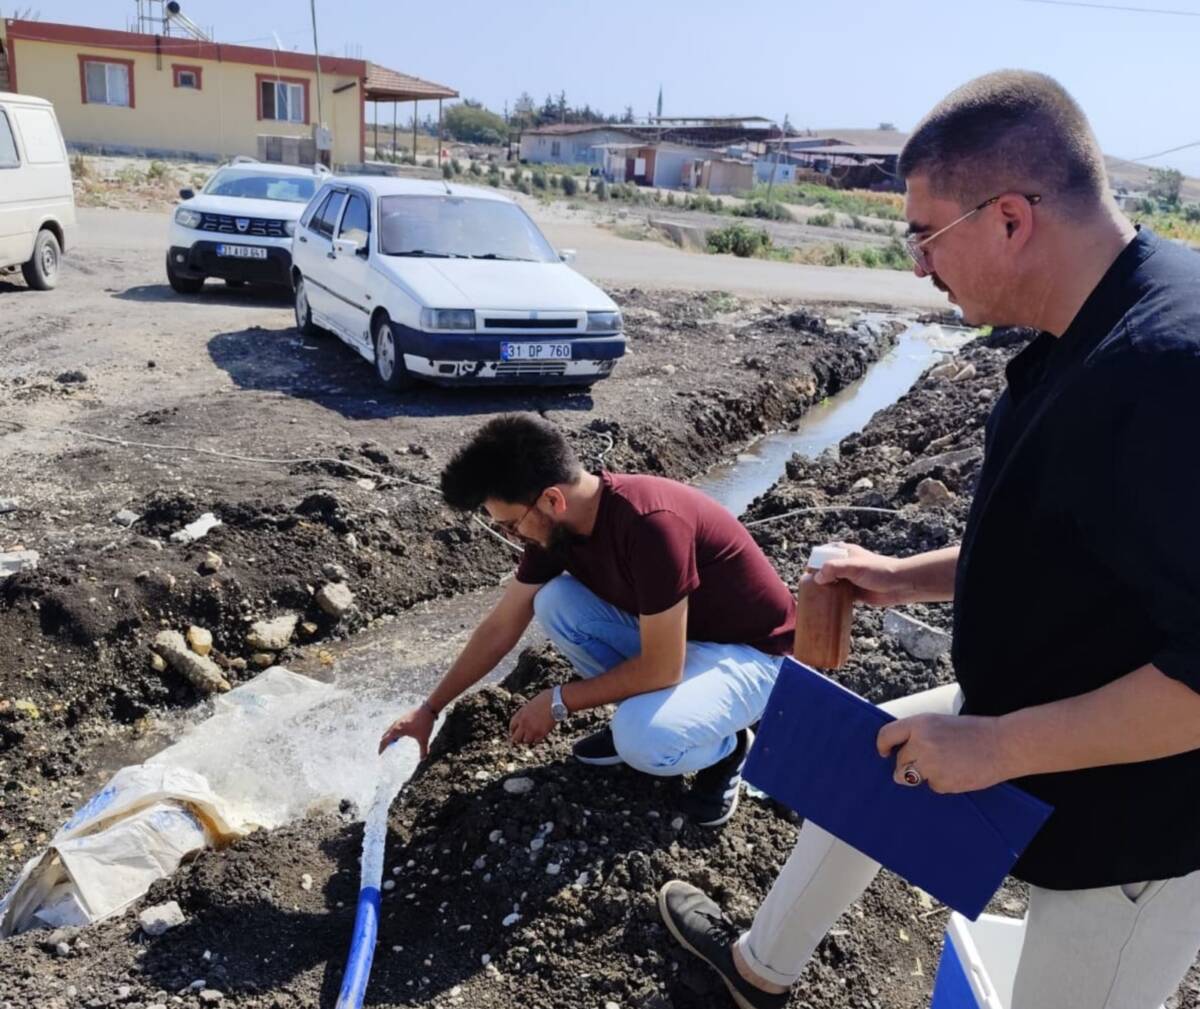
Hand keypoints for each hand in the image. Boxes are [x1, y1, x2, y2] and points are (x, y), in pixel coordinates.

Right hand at [378, 703, 435, 757]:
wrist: (428, 709)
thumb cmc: (424, 723)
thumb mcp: (424, 738)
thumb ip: (423, 750)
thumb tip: (423, 759)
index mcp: (397, 730)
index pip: (385, 741)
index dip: (381, 748)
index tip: (379, 754)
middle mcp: (396, 725)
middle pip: (385, 735)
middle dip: (383, 743)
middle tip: (383, 751)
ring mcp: (399, 720)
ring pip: (389, 730)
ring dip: (388, 737)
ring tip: (390, 745)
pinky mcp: (403, 718)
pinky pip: (394, 727)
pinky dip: (393, 733)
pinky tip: (398, 737)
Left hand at [509, 688, 555, 746]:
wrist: (557, 702)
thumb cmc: (547, 699)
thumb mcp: (532, 703)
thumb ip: (527, 712)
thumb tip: (528, 718)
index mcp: (521, 714)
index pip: (512, 726)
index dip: (513, 730)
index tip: (515, 732)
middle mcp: (524, 723)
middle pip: (516, 738)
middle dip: (518, 738)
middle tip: (521, 738)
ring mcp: (532, 729)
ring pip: (526, 741)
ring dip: (528, 739)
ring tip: (532, 736)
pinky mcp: (541, 733)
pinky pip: (536, 741)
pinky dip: (537, 739)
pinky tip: (539, 735)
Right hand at [814, 543, 909, 606]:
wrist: (899, 585)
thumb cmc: (879, 571)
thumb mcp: (854, 566)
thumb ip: (834, 569)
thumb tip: (816, 578)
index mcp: (843, 552)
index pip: (821, 554)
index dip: (812, 563)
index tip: (806, 575)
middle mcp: (844, 564)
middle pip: (824, 570)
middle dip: (815, 579)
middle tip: (807, 590)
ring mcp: (849, 579)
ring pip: (831, 584)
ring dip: (823, 591)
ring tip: (813, 600)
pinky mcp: (854, 592)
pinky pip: (838, 596)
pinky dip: (832, 600)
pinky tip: (826, 607)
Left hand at [876, 713, 1011, 793]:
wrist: (1003, 745)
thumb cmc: (974, 732)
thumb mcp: (941, 723)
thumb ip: (919, 734)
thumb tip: (899, 752)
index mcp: (920, 724)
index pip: (887, 735)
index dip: (883, 746)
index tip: (884, 753)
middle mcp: (921, 743)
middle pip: (900, 761)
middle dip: (910, 763)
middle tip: (932, 759)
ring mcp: (931, 764)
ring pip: (911, 777)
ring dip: (923, 775)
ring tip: (945, 765)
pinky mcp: (942, 782)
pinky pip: (932, 786)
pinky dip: (942, 783)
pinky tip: (958, 772)